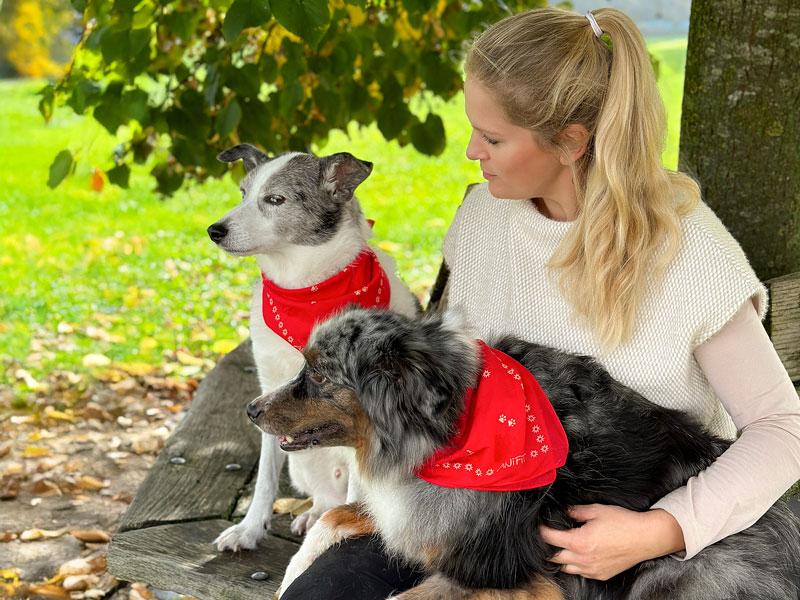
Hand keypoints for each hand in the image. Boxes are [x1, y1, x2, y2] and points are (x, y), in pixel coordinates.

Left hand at [539, 504, 684, 580]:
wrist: (646, 537)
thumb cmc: (622, 522)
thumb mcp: (596, 510)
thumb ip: (575, 511)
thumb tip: (563, 511)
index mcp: (579, 542)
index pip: (550, 538)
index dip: (541, 531)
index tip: (538, 525)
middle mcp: (583, 559)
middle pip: (554, 557)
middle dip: (548, 547)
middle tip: (547, 537)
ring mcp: (592, 570)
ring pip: (566, 568)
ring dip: (561, 558)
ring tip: (561, 546)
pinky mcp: (601, 575)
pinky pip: (581, 572)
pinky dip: (575, 565)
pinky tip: (578, 554)